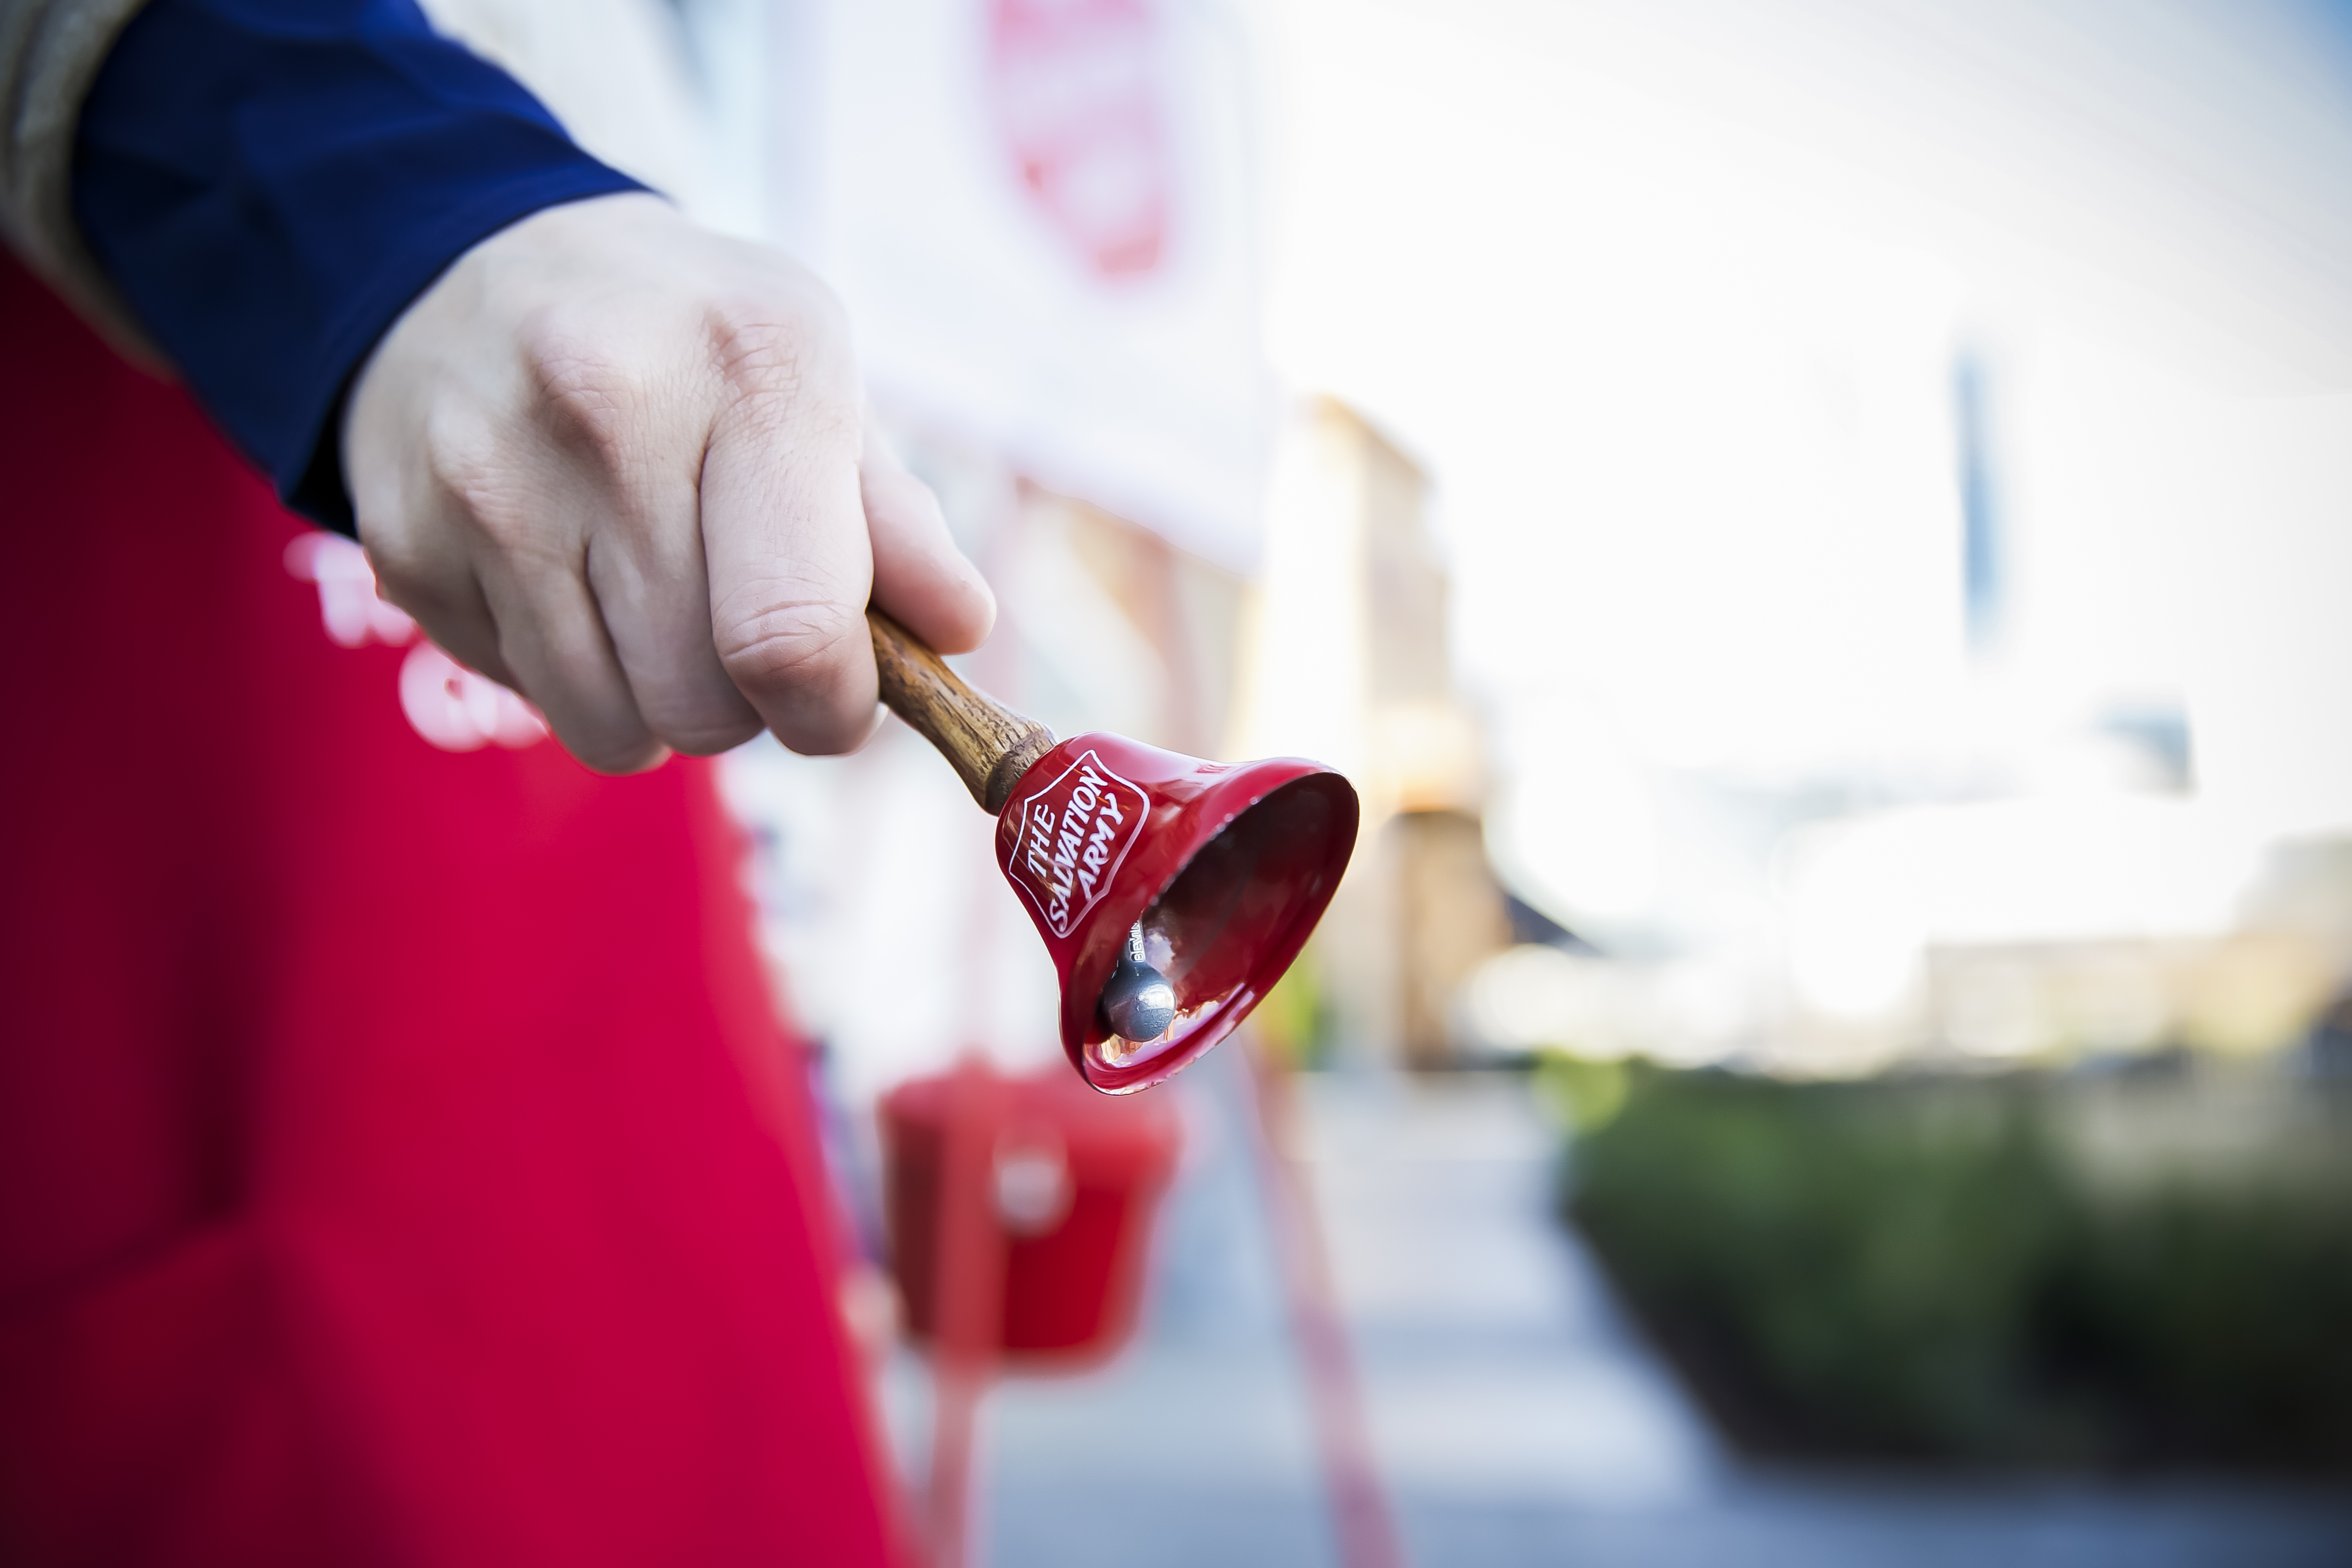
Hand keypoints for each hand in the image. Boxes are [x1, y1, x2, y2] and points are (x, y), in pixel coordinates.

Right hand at [342, 192, 994, 772]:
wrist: (476, 265)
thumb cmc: (689, 349)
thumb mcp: (818, 383)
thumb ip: (898, 521)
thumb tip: (959, 630)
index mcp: (755, 361)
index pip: (795, 632)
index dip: (833, 709)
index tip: (839, 697)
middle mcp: (609, 407)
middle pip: (709, 700)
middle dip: (751, 703)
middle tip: (741, 626)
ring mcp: (490, 478)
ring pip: (617, 727)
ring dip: (662, 704)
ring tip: (660, 601)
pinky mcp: (407, 542)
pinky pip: (535, 700)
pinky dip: (577, 676)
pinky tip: (573, 579)